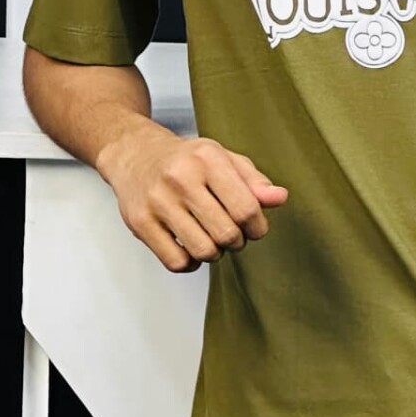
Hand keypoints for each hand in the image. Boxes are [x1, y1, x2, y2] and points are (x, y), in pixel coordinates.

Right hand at [100, 127, 287, 273]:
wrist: (135, 153)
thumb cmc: (186, 159)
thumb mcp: (223, 158)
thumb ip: (254, 181)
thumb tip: (280, 198)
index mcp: (207, 159)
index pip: (246, 209)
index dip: (257, 227)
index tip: (253, 227)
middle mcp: (181, 178)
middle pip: (227, 234)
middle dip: (237, 241)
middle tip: (231, 233)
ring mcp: (157, 201)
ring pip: (203, 251)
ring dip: (214, 253)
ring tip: (210, 238)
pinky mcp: (140, 222)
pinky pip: (176, 262)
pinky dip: (190, 263)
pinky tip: (190, 247)